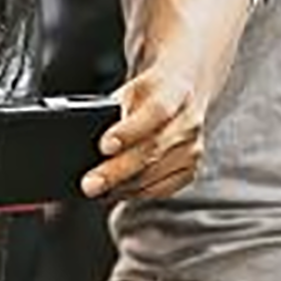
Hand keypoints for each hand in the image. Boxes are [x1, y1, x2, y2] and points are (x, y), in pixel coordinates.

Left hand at [81, 67, 205, 200]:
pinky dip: (136, 193)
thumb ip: (114, 107)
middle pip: (152, 150)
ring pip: (155, 174)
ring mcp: (193, 148)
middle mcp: (189, 122)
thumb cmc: (153, 92)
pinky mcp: (191, 170)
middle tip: (91, 184)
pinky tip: (117, 191)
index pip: (155, 112)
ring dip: (124, 186)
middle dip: (117, 171)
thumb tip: (87, 134)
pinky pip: (162, 189)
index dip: (129, 131)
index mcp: (174, 92)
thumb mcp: (132, 87)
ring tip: (97, 190)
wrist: (186, 92)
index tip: (104, 146)